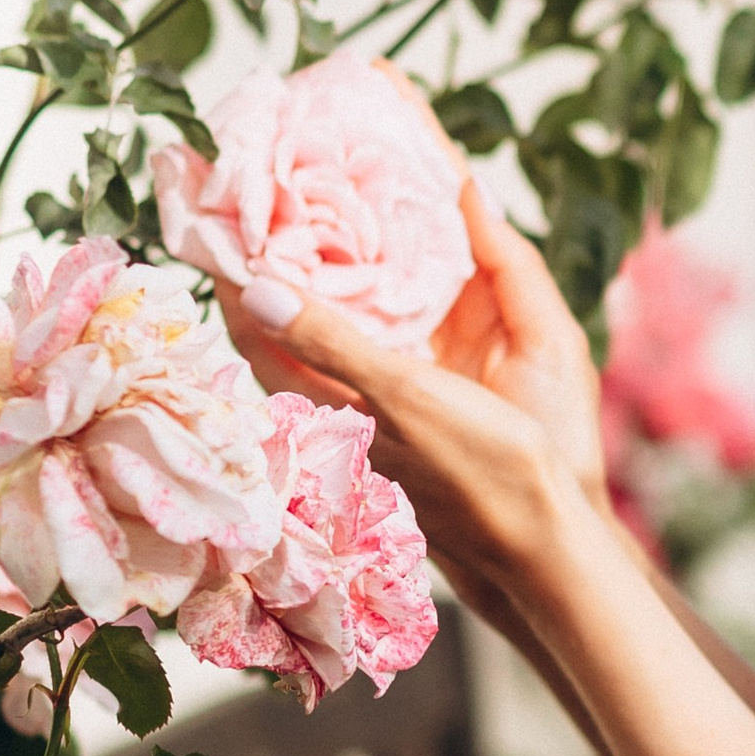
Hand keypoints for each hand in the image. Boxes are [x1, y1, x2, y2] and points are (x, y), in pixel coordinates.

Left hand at [228, 182, 612, 625]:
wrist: (535, 537)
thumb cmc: (477, 466)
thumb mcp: (402, 395)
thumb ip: (332, 343)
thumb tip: (256, 290)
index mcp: (327, 406)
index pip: (255, 335)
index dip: (233, 282)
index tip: (218, 229)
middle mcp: (339, 414)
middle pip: (283, 336)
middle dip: (272, 278)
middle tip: (266, 218)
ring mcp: (373, 420)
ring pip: (326, 344)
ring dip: (318, 295)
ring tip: (317, 241)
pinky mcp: (409, 422)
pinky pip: (367, 353)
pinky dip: (361, 316)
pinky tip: (378, 298)